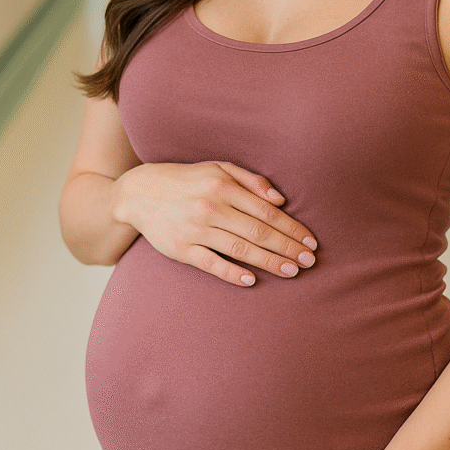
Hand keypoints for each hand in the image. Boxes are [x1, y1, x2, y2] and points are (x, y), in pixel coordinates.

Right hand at [113, 160, 317, 286]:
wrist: (139, 193)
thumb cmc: (186, 180)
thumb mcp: (217, 169)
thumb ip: (250, 180)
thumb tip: (280, 200)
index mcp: (222, 186)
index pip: (266, 211)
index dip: (292, 228)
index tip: (310, 242)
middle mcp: (210, 207)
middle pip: (258, 232)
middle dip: (288, 248)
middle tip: (310, 261)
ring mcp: (195, 229)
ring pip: (240, 249)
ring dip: (269, 262)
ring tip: (291, 271)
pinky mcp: (181, 249)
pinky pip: (211, 264)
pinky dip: (232, 273)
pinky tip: (252, 280)